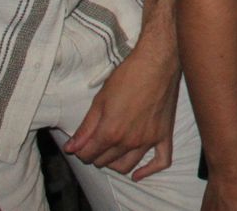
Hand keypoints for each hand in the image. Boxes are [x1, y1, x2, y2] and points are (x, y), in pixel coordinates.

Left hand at [62, 42, 178, 178]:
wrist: (157, 62)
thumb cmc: (128, 76)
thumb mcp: (100, 99)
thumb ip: (86, 127)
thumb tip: (71, 147)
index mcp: (111, 132)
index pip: (88, 154)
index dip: (80, 149)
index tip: (79, 142)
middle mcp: (129, 140)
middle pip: (104, 161)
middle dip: (95, 154)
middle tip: (93, 142)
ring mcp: (148, 139)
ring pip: (126, 165)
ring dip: (113, 162)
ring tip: (109, 151)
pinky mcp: (164, 134)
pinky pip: (161, 161)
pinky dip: (148, 171)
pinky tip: (138, 175)